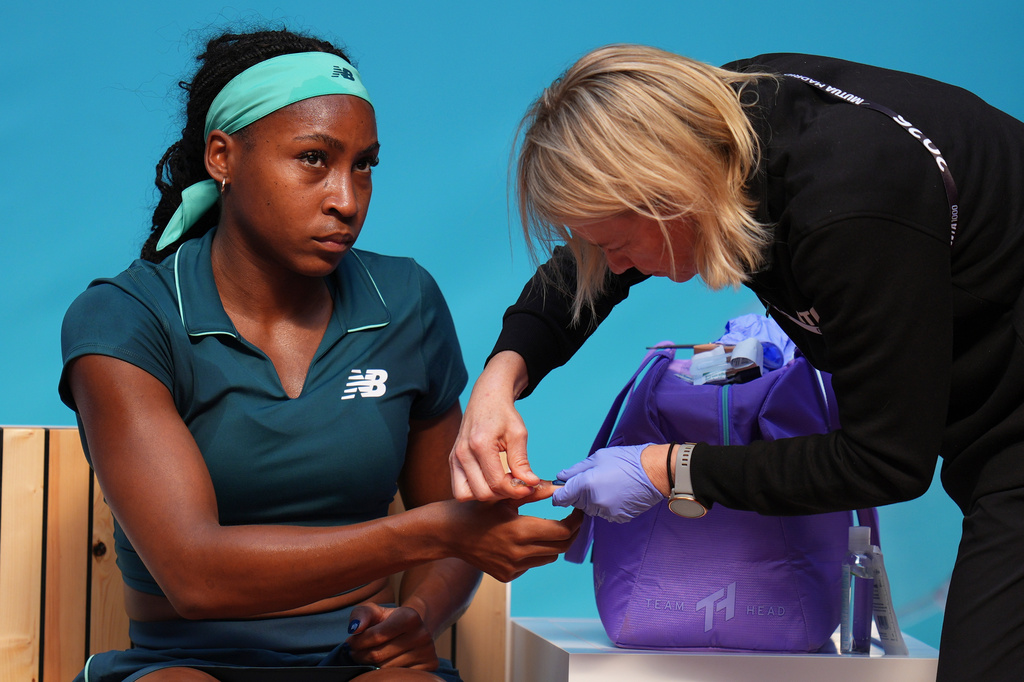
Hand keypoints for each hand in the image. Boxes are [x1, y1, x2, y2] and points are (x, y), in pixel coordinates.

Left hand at [345, 603, 438, 669]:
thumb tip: (354, 629)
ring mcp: (427, 653)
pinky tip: (383, 665)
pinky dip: (385, 674)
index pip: (375, 636)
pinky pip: (397, 678)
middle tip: (356, 653)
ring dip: (370, 666)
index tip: (351, 643)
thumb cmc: (389, 621)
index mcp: (410, 616)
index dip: (357, 642)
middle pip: (378, 655)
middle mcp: (422, 635)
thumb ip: (360, 615)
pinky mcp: (428, 668)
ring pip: (385, 669)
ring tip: (369, 659)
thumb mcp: (374, 612)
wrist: (414, 630)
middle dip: (361, 655)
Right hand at [441, 492, 583, 581]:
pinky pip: (533, 564)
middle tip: (571, 519)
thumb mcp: (504, 497)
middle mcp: (518, 553)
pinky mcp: (508, 576)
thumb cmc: (476, 510)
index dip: (575, 521)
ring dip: (552, 543)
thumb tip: (558, 487)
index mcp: (519, 531)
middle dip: (570, 532)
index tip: (578, 511)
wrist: (449, 534)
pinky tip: (522, 540)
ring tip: (544, 527)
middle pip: (561, 547)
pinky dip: (535, 552)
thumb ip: (533, 492)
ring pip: (549, 556)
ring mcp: (513, 568)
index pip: (562, 531)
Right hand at [450, 352, 538, 500]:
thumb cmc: (503, 414)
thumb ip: (522, 461)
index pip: (497, 482)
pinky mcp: (452, 461)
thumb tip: (531, 483)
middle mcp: (462, 454)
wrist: (486, 399)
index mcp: (479, 444)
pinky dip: (475, 490)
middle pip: (482, 493)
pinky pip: (460, 488)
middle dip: (503, 494)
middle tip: (518, 484)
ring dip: (487, 494)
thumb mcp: (518, 434)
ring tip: (503, 483)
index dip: (516, 490)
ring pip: (466, 495)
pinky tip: (491, 480)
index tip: (530, 486)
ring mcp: (454, 458)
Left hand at [551, 444, 664, 522]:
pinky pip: (604, 513)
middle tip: (594, 480)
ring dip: (592, 500)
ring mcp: (606, 512)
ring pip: (590, 509)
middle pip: (575, 504)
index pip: (561, 498)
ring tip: (608, 484)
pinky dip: (606, 506)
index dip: (560, 494)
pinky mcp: (617, 518)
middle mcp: (594, 502)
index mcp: (586, 484)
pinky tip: (617, 493)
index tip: (562, 490)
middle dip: (579, 494)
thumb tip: (561, 477)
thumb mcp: (598, 457)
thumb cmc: (627, 460)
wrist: (654, 472)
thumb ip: (576, 470)